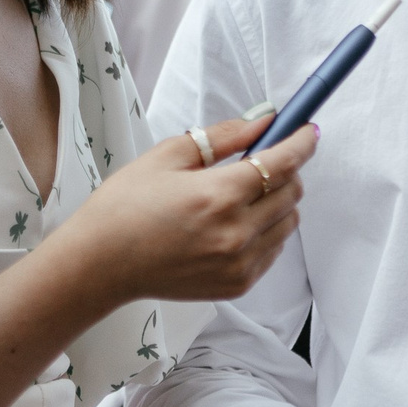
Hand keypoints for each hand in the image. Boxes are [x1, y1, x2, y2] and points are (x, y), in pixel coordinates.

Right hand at [54, 113, 317, 304]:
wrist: (100, 264)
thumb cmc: (125, 207)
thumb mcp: (168, 155)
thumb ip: (223, 136)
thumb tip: (263, 121)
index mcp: (218, 195)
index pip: (283, 163)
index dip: (301, 142)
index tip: (307, 131)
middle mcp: (235, 233)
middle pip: (292, 193)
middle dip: (286, 170)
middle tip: (261, 162)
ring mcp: (239, 263)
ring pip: (287, 223)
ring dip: (277, 202)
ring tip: (242, 196)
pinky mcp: (237, 285)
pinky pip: (273, 251)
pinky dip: (266, 232)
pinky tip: (234, 224)